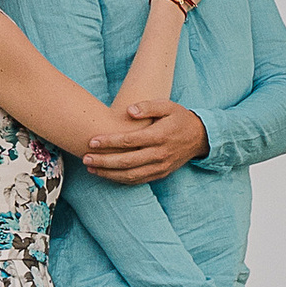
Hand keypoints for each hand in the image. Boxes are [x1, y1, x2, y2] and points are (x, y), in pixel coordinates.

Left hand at [83, 103, 208, 181]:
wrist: (200, 137)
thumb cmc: (179, 118)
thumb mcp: (167, 105)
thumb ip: (148, 106)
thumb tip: (129, 110)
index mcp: (160, 136)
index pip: (129, 141)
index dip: (109, 142)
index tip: (92, 141)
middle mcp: (159, 154)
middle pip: (126, 161)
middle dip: (104, 161)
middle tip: (85, 158)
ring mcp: (160, 167)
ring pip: (130, 175)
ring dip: (109, 173)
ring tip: (91, 168)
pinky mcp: (160, 174)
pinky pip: (137, 180)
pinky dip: (120, 180)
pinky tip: (107, 175)